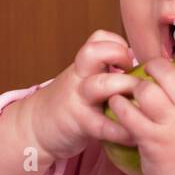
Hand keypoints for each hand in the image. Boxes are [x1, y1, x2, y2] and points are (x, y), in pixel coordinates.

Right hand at [26, 29, 143, 162]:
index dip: (117, 43)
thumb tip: (139, 70)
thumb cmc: (67, 105)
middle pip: (93, 52)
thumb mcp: (81, 81)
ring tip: (139, 102)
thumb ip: (104, 72)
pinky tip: (134, 135)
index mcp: (82, 67)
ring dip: (124, 88)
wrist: (35, 129)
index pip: (99, 38)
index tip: (128, 62)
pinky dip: (122, 131)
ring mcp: (77, 101)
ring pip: (100, 85)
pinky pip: (104, 126)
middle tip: (136, 77)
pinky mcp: (80, 125)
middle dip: (120, 57)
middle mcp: (78, 79)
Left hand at [106, 57, 174, 174]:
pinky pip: (130, 115)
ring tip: (133, 89)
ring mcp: (169, 127)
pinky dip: (120, 106)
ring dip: (137, 86)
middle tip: (149, 70)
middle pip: (172, 76)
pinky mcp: (150, 140)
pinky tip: (117, 103)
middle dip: (157, 66)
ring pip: (148, 92)